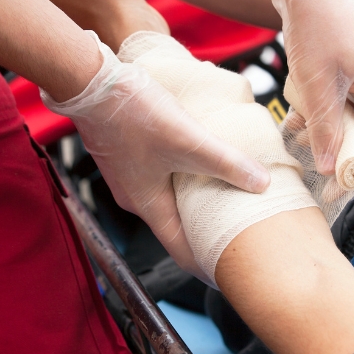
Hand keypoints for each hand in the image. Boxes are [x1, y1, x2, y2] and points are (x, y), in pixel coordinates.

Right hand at [41, 33, 270, 279]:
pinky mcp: (129, 152)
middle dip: (204, 230)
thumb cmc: (132, 115)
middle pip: (176, 224)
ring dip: (194, 201)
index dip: (207, 262)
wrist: (91, 82)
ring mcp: (130, 174)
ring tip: (224, 197)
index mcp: (147, 204)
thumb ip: (227, 162)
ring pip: (169, 197)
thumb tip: (262, 183)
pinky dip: (182, 177)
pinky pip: (161, 175)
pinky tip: (199, 162)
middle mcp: (135, 195)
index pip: (181, 249)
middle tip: (236, 231)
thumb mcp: (189, 141)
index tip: (230, 271)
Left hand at [269, 0, 353, 180]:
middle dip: (351, 158)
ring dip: (337, 137)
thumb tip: (330, 166)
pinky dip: (331, 117)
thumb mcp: (317, 83)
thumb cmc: (319, 19)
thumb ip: (325, 129)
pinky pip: (352, 105)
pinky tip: (303, 121)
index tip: (335, 191)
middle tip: (323, 174)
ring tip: (306, 143)